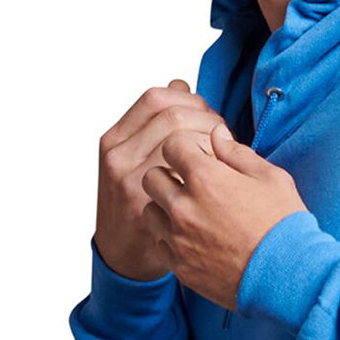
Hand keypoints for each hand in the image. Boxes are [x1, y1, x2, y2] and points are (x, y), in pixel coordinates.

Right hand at [94, 80, 227, 280]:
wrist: (124, 255)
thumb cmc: (137, 201)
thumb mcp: (135, 157)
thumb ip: (156, 122)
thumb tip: (181, 84)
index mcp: (115, 138)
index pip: (157, 98)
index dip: (190, 101)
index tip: (210, 117)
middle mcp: (117, 155)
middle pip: (173, 114)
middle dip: (207, 120)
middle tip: (223, 139)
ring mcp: (128, 181)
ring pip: (181, 140)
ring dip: (211, 144)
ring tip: (222, 158)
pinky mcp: (143, 206)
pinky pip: (184, 175)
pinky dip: (208, 171)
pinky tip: (218, 181)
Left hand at [140, 123, 308, 309]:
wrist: (288, 277)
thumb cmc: (284, 226)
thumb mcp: (271, 178)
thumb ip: (237, 153)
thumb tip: (216, 134)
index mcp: (206, 179)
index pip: (172, 145)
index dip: (185, 148)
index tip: (198, 157)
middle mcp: (184, 207)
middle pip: (152, 177)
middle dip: (168, 174)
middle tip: (190, 183)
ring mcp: (178, 239)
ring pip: (150, 211)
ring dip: (165, 207)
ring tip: (190, 212)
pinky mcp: (179, 266)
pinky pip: (159, 243)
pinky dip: (171, 238)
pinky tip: (194, 238)